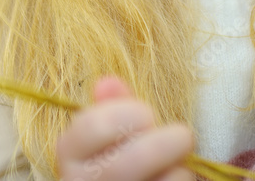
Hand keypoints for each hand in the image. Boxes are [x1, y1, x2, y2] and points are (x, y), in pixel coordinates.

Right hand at [56, 76, 193, 180]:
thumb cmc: (122, 155)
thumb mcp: (113, 130)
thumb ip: (112, 107)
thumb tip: (107, 82)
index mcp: (70, 154)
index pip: (90, 128)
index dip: (125, 115)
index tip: (148, 114)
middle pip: (123, 166)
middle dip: (161, 146)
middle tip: (183, 135)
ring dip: (176, 171)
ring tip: (181, 162)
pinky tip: (175, 176)